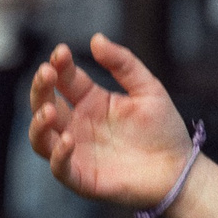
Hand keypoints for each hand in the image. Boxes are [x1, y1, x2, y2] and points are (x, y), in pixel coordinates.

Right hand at [27, 34, 193, 205]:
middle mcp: (77, 125)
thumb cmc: (164, 128)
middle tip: (46, 72)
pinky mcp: (82, 178)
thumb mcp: (148, 88)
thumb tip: (95, 38)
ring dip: (38, 123)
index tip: (61, 52)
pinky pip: (60, 168)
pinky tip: (69, 140)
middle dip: (41, 88)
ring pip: (42, 138)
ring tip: (48, 110)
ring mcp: (77, 152)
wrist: (180, 169)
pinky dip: (59, 155)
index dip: (59, 65)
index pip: (65, 79)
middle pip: (44, 105)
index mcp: (91, 101)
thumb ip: (123, 64)